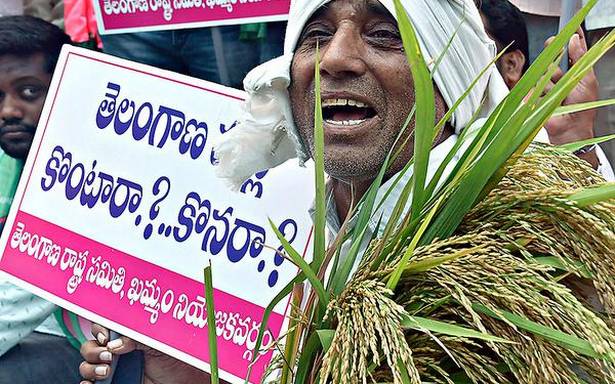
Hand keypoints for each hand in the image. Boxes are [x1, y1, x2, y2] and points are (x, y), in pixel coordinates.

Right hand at [79, 323, 212, 383]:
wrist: (185, 380)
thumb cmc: (176, 358)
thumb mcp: (158, 343)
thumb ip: (137, 338)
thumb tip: (115, 345)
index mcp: (127, 335)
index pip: (103, 327)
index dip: (99, 330)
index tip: (105, 337)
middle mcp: (117, 351)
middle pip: (90, 346)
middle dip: (93, 351)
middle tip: (109, 357)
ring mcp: (113, 369)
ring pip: (87, 365)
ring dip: (90, 367)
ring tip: (106, 372)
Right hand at [544, 28, 599, 167]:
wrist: (570, 131)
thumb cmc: (583, 109)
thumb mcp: (586, 80)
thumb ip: (581, 58)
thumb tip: (575, 40)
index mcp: (575, 72)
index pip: (571, 51)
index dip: (569, 39)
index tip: (567, 29)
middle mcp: (561, 78)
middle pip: (553, 57)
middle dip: (553, 53)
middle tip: (552, 47)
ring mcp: (547, 87)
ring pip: (543, 73)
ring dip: (549, 82)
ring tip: (557, 94)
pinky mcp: (535, 97)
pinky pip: (532, 88)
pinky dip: (538, 94)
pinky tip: (545, 101)